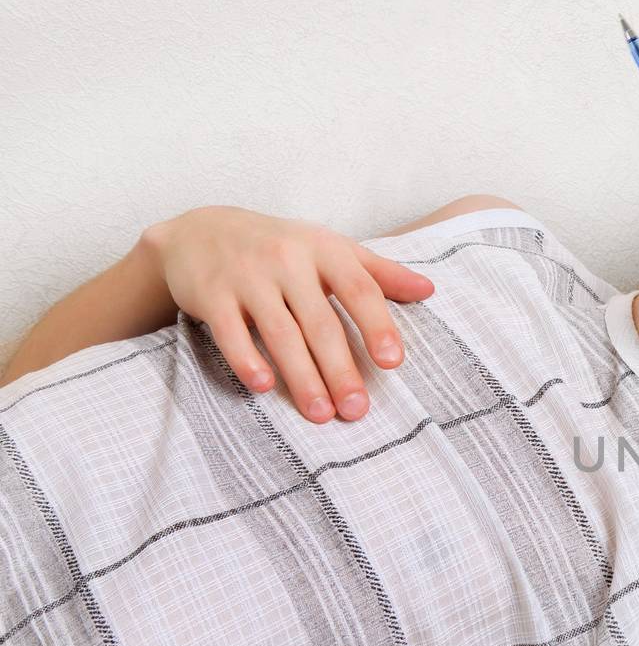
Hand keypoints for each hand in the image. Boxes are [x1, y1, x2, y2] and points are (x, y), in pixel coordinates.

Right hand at [142, 205, 434, 422]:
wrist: (200, 231)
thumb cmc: (280, 247)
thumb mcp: (329, 249)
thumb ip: (378, 272)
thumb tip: (429, 289)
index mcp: (324, 249)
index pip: (359, 289)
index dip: (377, 326)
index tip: (393, 363)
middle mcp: (287, 259)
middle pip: (321, 322)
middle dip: (340, 369)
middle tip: (357, 410)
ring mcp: (247, 276)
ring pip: (280, 333)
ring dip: (302, 377)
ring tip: (321, 414)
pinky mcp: (211, 294)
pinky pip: (230, 333)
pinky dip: (247, 360)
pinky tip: (264, 386)